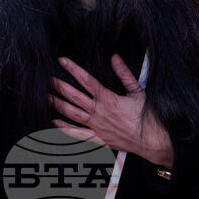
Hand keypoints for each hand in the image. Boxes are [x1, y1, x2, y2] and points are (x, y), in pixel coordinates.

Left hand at [51, 55, 173, 167]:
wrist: (151, 141)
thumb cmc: (147, 116)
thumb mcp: (138, 91)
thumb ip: (125, 74)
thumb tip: (115, 58)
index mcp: (109, 99)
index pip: (87, 80)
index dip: (73, 69)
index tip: (62, 61)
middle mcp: (100, 112)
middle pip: (75, 96)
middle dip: (60, 86)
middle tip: (48, 78)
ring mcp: (97, 127)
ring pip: (72, 114)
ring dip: (59, 105)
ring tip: (47, 96)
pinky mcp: (98, 139)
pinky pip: (78, 134)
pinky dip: (65, 129)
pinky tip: (54, 122)